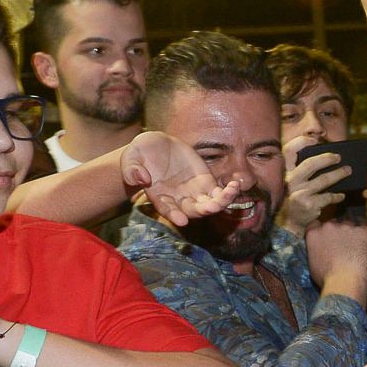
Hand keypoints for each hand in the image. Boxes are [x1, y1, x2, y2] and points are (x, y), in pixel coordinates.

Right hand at [121, 131, 239, 225]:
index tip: (182, 221)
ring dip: (221, 202)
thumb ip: (132, 169)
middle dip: (203, 210)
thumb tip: (141, 178)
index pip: (167, 209)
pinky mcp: (205, 182)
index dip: (174, 215)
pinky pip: (219, 192)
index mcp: (159, 196)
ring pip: (209, 203)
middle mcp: (177, 199)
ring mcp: (193, 192)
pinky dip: (228, 191)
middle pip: (192, 210)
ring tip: (231, 192)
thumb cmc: (139, 154)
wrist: (155, 145)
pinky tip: (235, 185)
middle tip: (213, 207)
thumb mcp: (131, 157)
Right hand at [275, 135, 348, 236]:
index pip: (289, 150)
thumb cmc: (296, 195)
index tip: (315, 140)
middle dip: (327, 158)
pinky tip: (342, 195)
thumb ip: (302, 167)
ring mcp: (299, 192)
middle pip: (310, 163)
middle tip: (339, 157)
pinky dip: (337, 196)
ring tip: (347, 171)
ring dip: (339, 174)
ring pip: (324, 180)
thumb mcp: (293, 180)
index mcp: (285, 171)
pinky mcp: (308, 204)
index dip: (301, 142)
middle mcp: (290, 180)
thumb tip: (323, 154)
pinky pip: (328, 197)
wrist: (289, 221)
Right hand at [306, 217, 366, 299]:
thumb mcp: (313, 264)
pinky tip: (364, 247)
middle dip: (336, 232)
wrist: (345, 282)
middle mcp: (328, 226)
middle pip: (333, 223)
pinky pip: (363, 229)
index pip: (314, 225)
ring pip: (349, 225)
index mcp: (314, 234)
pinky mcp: (362, 230)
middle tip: (342, 245)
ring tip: (355, 248)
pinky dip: (364, 236)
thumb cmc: (327, 278)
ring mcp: (346, 226)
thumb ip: (315, 250)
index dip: (320, 231)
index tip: (325, 238)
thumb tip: (320, 250)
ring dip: (350, 233)